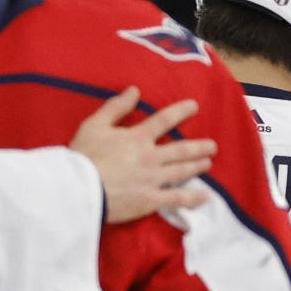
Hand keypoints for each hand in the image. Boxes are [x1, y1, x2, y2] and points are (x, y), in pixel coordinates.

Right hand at [70, 86, 216, 223]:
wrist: (78, 188)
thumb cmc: (83, 156)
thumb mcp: (94, 125)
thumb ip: (116, 107)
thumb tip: (135, 90)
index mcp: (137, 138)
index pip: (164, 120)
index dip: (181, 111)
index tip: (195, 106)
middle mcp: (150, 157)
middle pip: (181, 150)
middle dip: (199, 146)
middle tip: (212, 145)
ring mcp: (153, 179)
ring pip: (182, 171)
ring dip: (198, 166)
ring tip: (208, 163)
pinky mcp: (150, 200)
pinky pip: (177, 198)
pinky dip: (193, 198)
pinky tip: (205, 197)